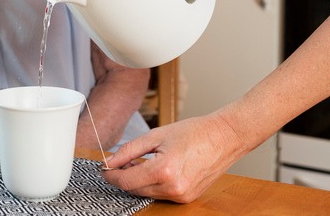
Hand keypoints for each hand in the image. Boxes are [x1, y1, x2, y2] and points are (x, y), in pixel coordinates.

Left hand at [101, 114, 243, 202]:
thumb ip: (130, 150)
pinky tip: (158, 168)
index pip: (126, 181)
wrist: (225, 137)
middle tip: (121, 162)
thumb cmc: (195, 131)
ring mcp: (181, 196)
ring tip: (142, 162)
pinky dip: (154, 184)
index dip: (111, 175)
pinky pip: (161, 194)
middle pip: (135, 190)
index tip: (104, 168)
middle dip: (124, 177)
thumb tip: (110, 161)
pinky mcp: (187, 198)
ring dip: (139, 181)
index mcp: (163, 170)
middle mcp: (172, 188)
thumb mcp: (157, 135)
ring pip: (147, 194)